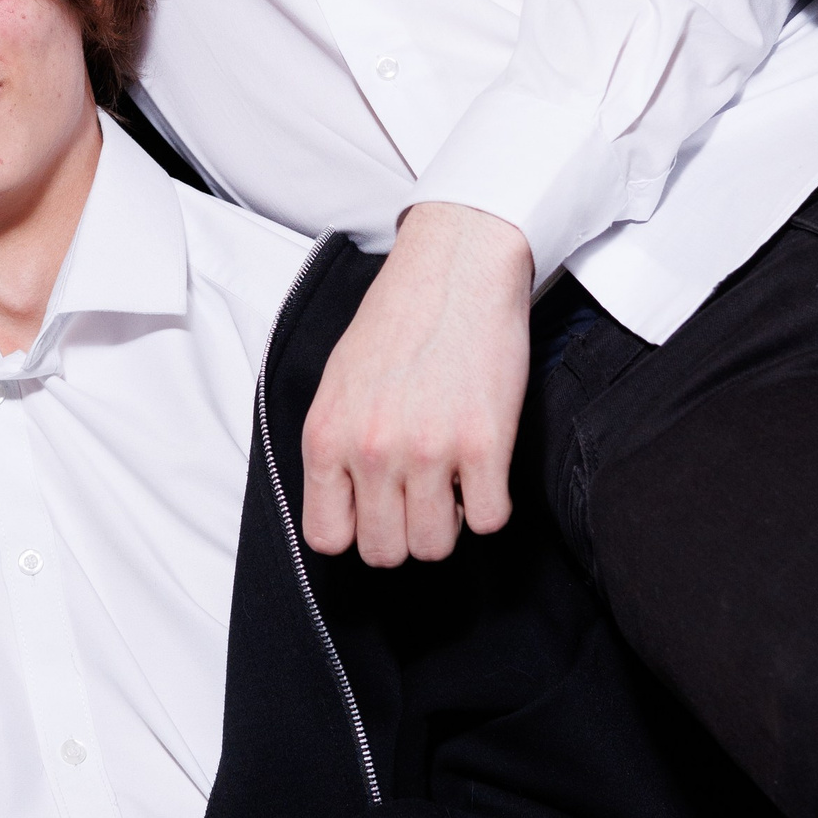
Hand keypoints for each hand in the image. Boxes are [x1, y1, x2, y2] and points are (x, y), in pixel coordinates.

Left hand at [302, 202, 532, 563]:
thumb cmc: (398, 317)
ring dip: (448, 520)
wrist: (456, 266)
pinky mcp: (484, 444)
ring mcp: (427, 451)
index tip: (376, 510)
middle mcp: (371, 451)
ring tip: (452, 478)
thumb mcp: (338, 382)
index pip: (327, 537)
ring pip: (435, 545)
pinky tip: (483, 468)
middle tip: (421, 493)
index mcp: (327, 435)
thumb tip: (345, 502)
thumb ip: (336, 445)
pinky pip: (489, 520)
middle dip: (405, 530)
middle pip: (384, 551)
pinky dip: (490, 504)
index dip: (356, 530)